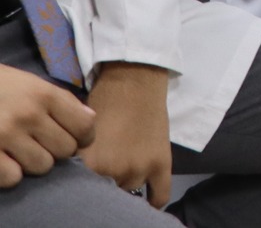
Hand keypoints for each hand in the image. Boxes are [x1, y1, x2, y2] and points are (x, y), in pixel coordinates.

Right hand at [0, 63, 95, 187]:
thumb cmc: (1, 87)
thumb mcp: (32, 84)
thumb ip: (61, 101)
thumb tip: (89, 120)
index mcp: (44, 94)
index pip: (84, 126)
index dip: (83, 137)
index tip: (73, 138)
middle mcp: (28, 114)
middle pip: (65, 150)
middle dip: (56, 150)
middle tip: (41, 143)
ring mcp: (5, 134)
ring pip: (42, 166)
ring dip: (33, 163)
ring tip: (21, 151)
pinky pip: (13, 178)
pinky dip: (10, 173)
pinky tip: (3, 160)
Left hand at [81, 64, 171, 207]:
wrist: (134, 80)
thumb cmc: (103, 102)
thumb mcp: (80, 135)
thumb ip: (80, 162)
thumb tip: (77, 183)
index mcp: (90, 164)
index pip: (82, 189)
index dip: (82, 182)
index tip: (85, 177)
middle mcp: (114, 171)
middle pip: (106, 192)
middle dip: (104, 182)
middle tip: (106, 169)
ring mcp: (139, 169)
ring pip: (129, 191)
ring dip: (125, 184)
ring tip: (123, 170)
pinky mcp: (162, 163)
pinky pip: (159, 194)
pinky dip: (153, 202)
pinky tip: (146, 201)